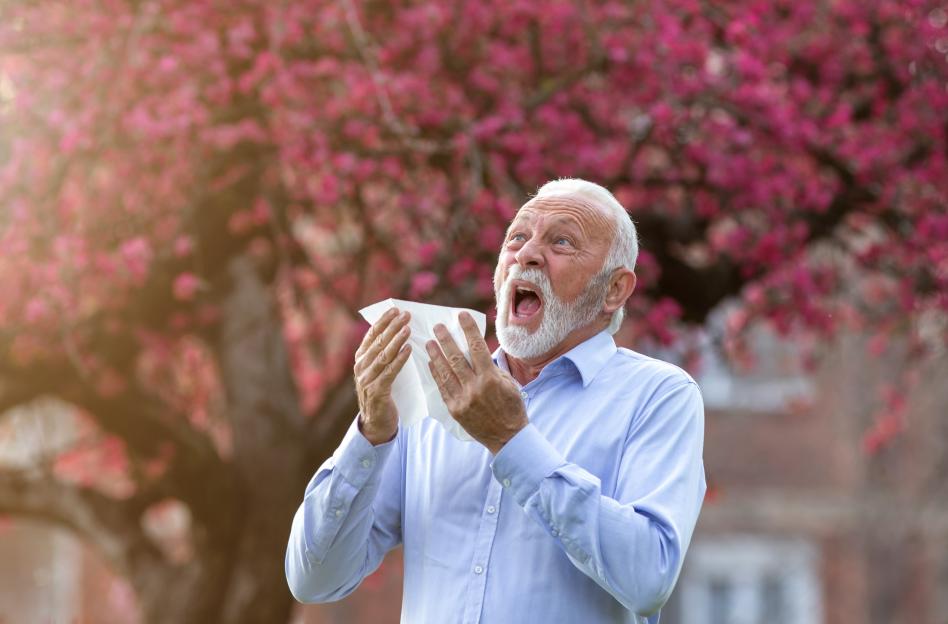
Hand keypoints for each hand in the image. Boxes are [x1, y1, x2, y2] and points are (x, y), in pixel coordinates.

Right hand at [354, 308, 411, 444]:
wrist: (376, 424)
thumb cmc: (382, 394)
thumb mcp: (380, 371)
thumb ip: (385, 355)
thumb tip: (399, 332)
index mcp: (361, 359)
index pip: (371, 335)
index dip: (383, 321)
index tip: (395, 309)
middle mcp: (361, 367)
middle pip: (378, 342)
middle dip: (392, 327)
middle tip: (406, 314)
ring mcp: (366, 380)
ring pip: (383, 355)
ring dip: (396, 340)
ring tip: (408, 328)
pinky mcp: (376, 391)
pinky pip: (389, 372)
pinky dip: (399, 359)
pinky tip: (408, 350)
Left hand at [426, 312, 526, 453]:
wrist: (508, 438)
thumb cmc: (512, 408)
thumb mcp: (509, 383)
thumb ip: (492, 368)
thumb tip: (476, 353)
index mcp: (490, 378)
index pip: (477, 347)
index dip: (468, 329)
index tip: (461, 315)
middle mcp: (474, 387)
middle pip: (456, 358)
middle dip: (446, 340)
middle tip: (437, 327)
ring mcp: (462, 399)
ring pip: (445, 372)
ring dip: (435, 355)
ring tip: (429, 342)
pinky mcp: (454, 410)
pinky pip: (442, 388)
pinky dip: (436, 374)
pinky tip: (430, 363)